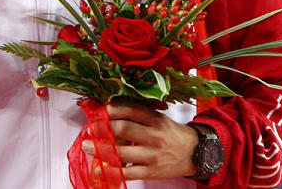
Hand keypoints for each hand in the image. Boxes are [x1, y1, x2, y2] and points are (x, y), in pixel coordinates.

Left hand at [82, 103, 198, 179]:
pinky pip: (128, 173)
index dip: (112, 110)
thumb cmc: (171, 134)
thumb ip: (138, 114)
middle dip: (101, 129)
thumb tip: (110, 110)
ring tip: (87, 146)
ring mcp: (152, 156)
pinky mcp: (151, 172)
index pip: (130, 111)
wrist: (194, 154)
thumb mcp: (158, 119)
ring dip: (100, 149)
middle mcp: (154, 136)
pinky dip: (111, 171)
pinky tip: (99, 169)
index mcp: (155, 120)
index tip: (99, 112)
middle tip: (89, 130)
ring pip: (121, 152)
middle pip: (123, 129)